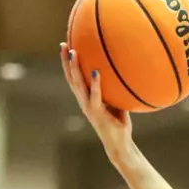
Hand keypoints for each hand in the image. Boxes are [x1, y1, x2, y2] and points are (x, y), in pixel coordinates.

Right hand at [60, 44, 133, 160]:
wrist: (119, 144)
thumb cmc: (119, 123)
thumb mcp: (117, 101)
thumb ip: (116, 88)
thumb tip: (125, 70)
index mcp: (86, 98)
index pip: (74, 78)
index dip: (68, 63)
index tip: (66, 46)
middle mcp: (84, 101)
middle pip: (71, 78)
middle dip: (65, 61)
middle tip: (63, 44)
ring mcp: (88, 107)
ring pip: (78, 85)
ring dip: (74, 68)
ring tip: (73, 53)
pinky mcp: (97, 113)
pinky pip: (95, 96)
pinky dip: (95, 84)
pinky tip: (95, 71)